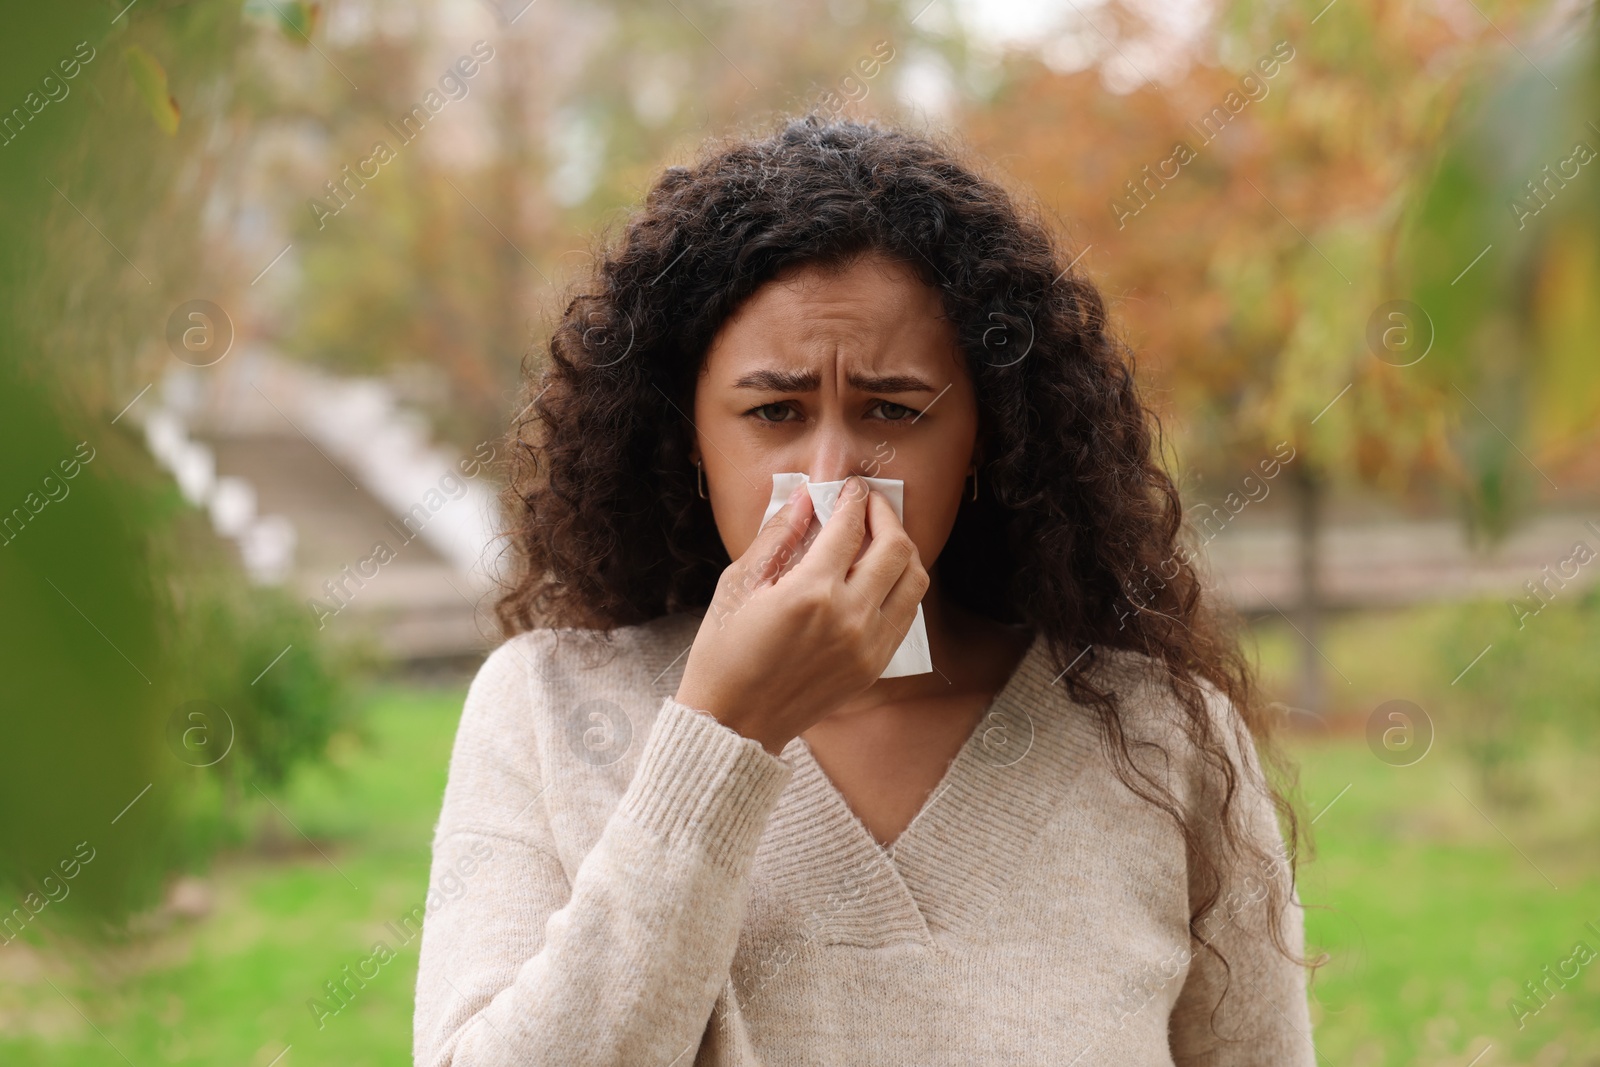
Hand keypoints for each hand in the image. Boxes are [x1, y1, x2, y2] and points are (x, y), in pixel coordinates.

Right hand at [674, 475, 929, 755]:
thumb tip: (804, 499)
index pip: (850, 528)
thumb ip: (777, 536)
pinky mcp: (874, 666)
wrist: (734, 722)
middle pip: (896, 548)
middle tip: (868, 504)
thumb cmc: (724, 653)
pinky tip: (877, 577)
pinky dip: (900, 586)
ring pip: (914, 581)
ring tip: (878, 537)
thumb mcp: (738, 585)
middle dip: (885, 515)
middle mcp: (849, 618)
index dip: (853, 499)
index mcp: (810, 593)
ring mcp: (867, 646)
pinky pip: (906, 614)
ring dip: (901, 550)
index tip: (849, 487)